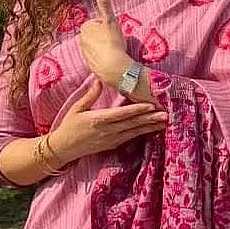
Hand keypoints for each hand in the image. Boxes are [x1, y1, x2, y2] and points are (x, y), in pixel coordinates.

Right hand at [49, 79, 168, 163]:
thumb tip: (99, 80)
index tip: (151, 106)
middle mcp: (108, 131)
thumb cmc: (69, 125)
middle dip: (150, 119)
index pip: (122, 114)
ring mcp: (111, 140)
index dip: (137, 110)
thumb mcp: (77, 108)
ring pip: (134, 132)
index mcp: (99, 119)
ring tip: (164, 123)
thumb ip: (90, 95)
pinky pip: (130, 138)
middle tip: (166, 114)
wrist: (64, 148)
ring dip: (150, 127)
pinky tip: (152, 130)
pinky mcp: (113, 145)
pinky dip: (142, 133)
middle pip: (132, 124)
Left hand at [79, 0, 132, 91]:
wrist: (114, 67)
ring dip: (104, 47)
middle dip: (105, 36)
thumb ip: (105, 4)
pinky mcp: (89, 64)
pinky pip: (97, 57)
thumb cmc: (113, 42)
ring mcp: (84, 53)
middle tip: (115, 41)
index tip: (114, 32)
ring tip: (114, 50)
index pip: (98, 23)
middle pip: (97, 35)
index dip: (108, 26)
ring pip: (97, 46)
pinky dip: (103, 57)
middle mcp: (81, 40)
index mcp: (85, 28)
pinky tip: (110, 59)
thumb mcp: (111, 21)